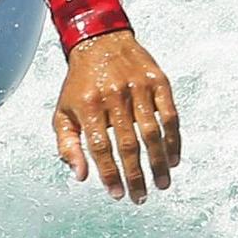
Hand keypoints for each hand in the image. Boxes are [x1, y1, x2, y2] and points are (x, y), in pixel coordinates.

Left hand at [52, 30, 181, 203]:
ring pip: (152, 132)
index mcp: (88, 105)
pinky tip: (173, 160)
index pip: (101, 147)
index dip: (109, 174)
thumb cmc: (81, 84)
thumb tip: (81, 176)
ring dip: (158, 162)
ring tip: (161, 185)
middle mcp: (113, 96)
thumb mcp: (63, 111)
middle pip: (128, 143)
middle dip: (135, 175)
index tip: (117, 195)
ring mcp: (138, 87)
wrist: (100, 41)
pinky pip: (170, 115)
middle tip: (140, 197)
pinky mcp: (158, 81)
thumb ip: (68, 145)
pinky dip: (173, 140)